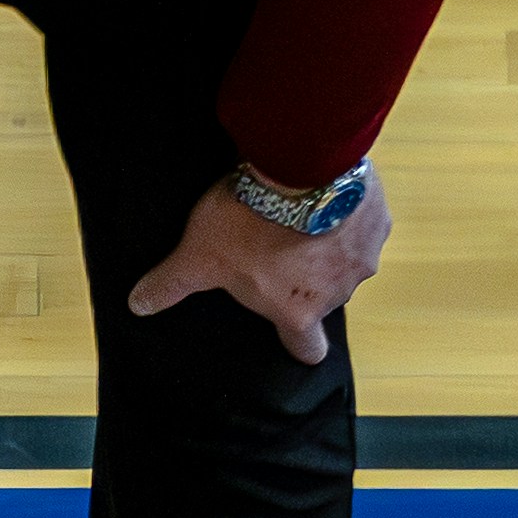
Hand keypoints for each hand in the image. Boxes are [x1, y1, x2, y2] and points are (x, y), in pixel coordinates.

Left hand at [125, 167, 390, 367]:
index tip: (289, 325)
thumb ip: (173, 283)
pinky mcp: (379, 219)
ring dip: (328, 244)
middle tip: (277, 250)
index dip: (299, 343)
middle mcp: (339, 292)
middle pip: (324, 298)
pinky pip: (364, 223)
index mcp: (298, 312)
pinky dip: (348, 213)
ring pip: (346, 260)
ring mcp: (364, 256)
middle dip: (305, 279)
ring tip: (300, 218)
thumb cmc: (250, 221)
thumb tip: (139, 304)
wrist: (299, 167)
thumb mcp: (199, 255)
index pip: (308, 350)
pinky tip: (324, 195)